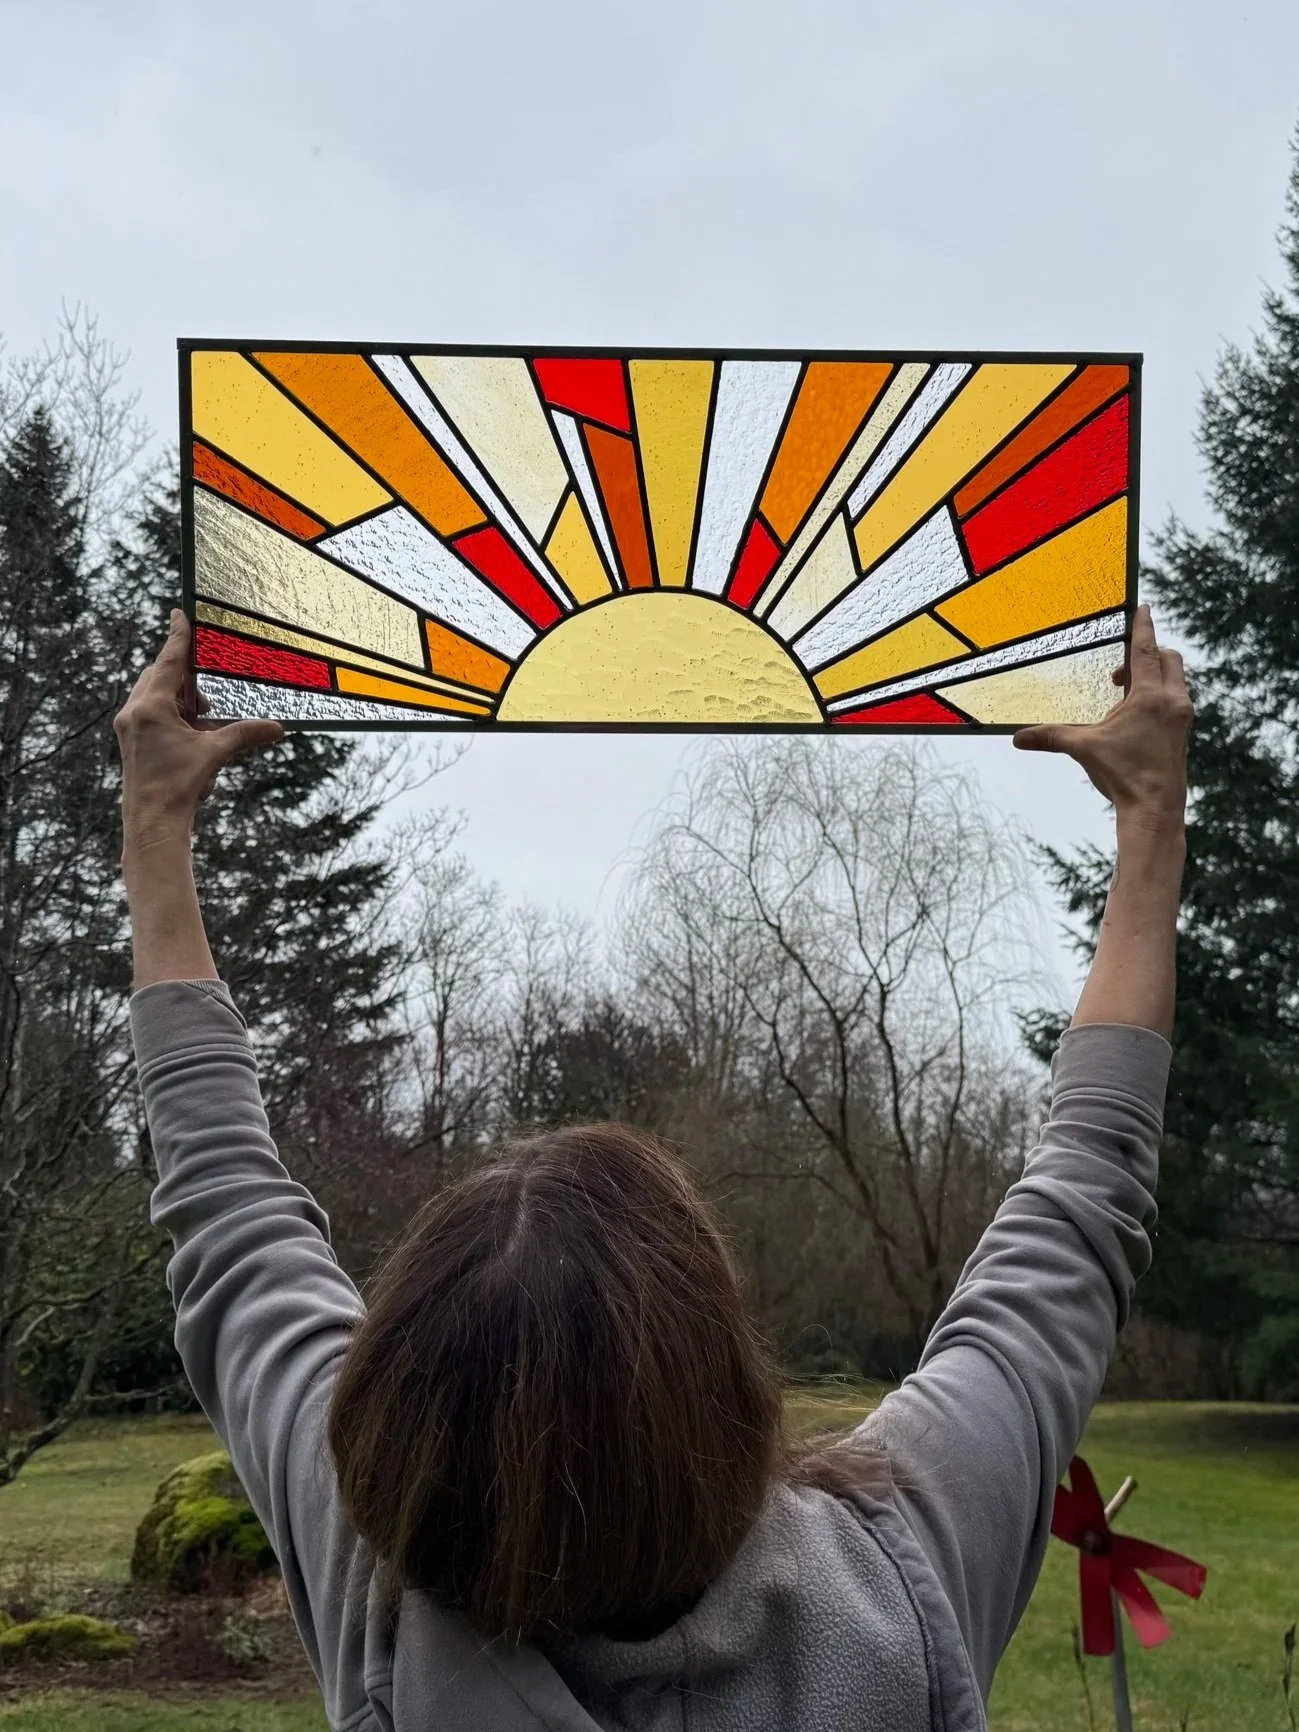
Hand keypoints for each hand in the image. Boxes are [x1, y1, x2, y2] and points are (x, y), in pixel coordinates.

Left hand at [115, 611, 283, 851]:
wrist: (152, 821)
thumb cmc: (178, 786)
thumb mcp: (215, 753)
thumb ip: (246, 733)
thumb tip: (279, 728)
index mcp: (151, 707)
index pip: (169, 661)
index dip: (178, 636)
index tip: (179, 614)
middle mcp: (135, 711)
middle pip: (160, 676)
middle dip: (186, 679)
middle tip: (207, 694)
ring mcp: (129, 726)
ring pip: (155, 694)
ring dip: (181, 699)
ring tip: (203, 719)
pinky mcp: (131, 739)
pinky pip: (151, 712)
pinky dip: (172, 713)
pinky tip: (191, 732)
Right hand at [1011, 605, 1191, 828]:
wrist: (1155, 808)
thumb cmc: (1124, 775)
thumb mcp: (1084, 749)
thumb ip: (1051, 737)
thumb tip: (1017, 738)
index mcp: (1149, 697)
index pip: (1145, 650)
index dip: (1142, 626)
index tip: (1143, 608)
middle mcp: (1172, 701)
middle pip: (1168, 659)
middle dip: (1147, 655)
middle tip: (1118, 673)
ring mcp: (1182, 716)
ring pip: (1175, 679)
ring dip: (1153, 676)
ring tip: (1124, 696)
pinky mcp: (1183, 731)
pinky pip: (1175, 698)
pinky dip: (1159, 695)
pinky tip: (1135, 717)